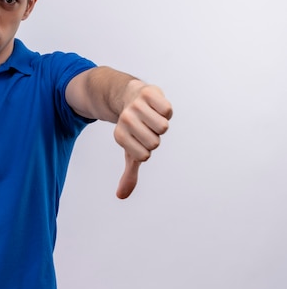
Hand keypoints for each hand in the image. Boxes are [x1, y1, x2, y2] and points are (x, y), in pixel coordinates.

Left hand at [113, 83, 172, 198]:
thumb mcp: (131, 152)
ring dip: (161, 122)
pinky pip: (167, 109)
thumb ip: (129, 174)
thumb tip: (121, 196)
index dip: (148, 150)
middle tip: (146, 127)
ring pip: (163, 126)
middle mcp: (125, 120)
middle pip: (155, 141)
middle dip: (155, 137)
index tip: (140, 139)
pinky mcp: (148, 92)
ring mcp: (136, 106)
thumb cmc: (134, 129)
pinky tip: (155, 106)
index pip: (145, 155)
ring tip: (150, 116)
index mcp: (120, 135)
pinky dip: (166, 110)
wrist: (129, 98)